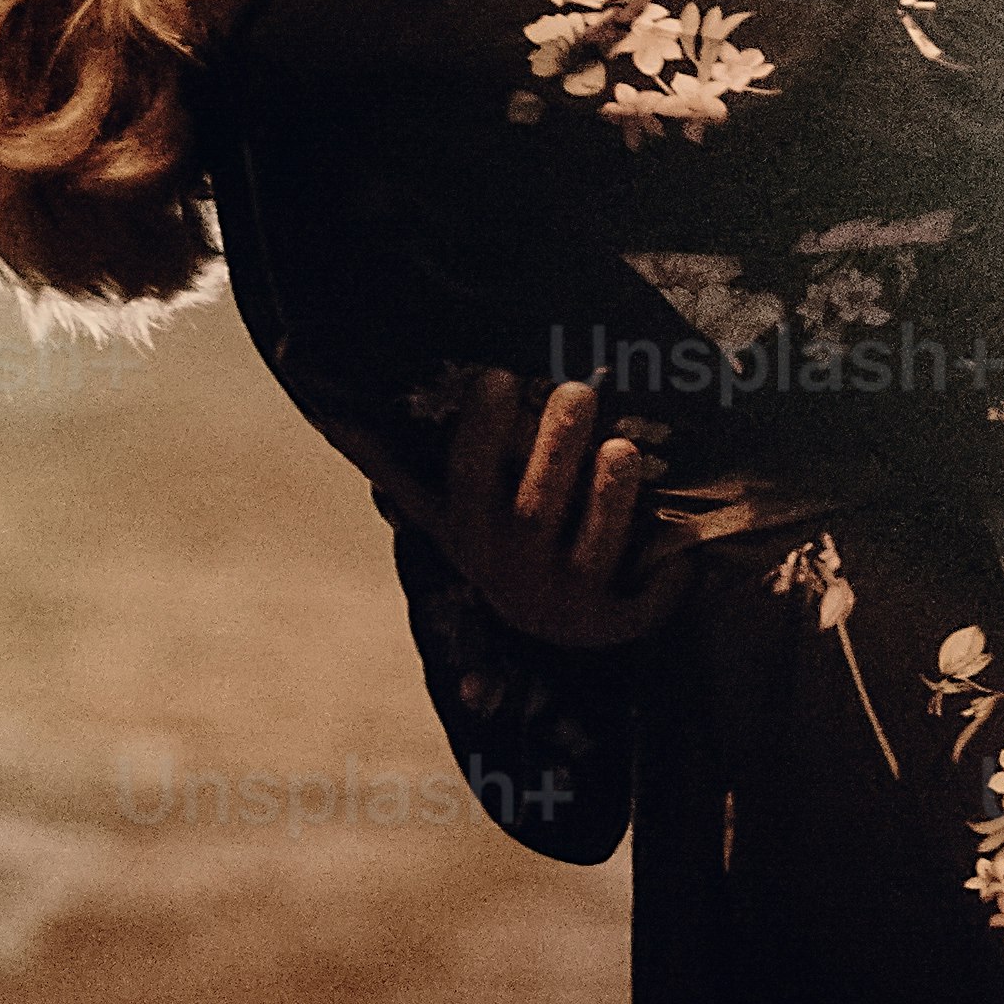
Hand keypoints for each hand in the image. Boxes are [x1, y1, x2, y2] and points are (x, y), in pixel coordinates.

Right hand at [356, 369, 690, 652]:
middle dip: (554, 450)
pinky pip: (644, 597)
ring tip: (625, 449)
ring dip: (607, 499)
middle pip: (532, 509)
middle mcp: (513, 570)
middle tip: (578, 390)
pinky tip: (684, 532)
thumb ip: (396, 458)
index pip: (469, 479)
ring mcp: (566, 600)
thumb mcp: (448, 504)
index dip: (482, 432)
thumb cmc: (502, 539)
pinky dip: (664, 568)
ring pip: (590, 549)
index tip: (499, 376)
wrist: (554, 627)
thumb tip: (319, 391)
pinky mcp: (616, 623)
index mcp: (470, 533)